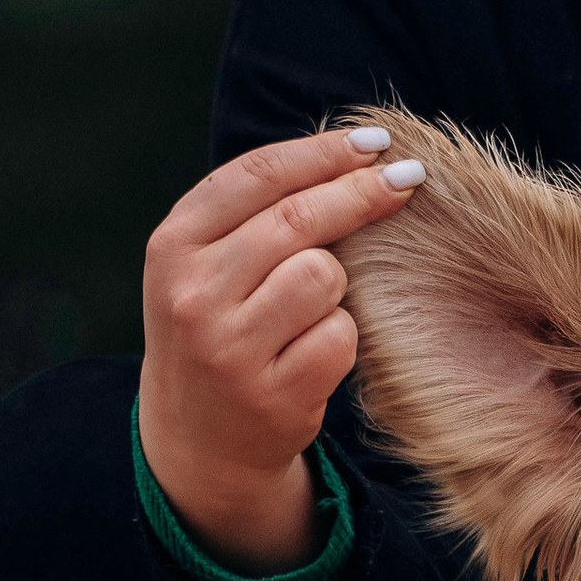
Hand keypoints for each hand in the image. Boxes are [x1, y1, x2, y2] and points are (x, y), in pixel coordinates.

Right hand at [138, 126, 424, 569]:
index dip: (323, 151)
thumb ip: (259, 208)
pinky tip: (312, 353)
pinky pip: (340, 335)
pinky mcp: (272, 396)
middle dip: (361, 192)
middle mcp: (192, 296)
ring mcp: (230, 350)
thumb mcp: (209, 262)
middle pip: (298, 219)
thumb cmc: (220, 324)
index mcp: (172, 246)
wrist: (198, 438)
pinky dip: (340, 337)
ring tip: (310, 306)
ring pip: (323, 275)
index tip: (376, 142)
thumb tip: (364, 153)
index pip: (257, 176)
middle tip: (408, 178)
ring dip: (336, 282)